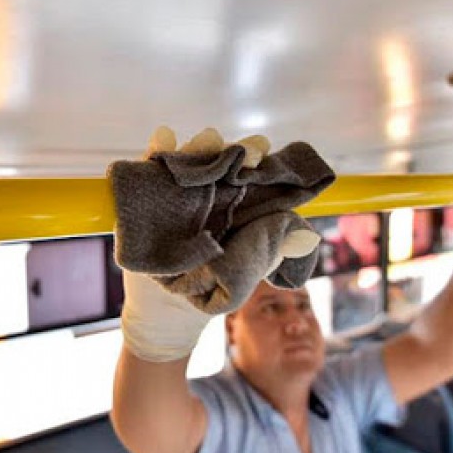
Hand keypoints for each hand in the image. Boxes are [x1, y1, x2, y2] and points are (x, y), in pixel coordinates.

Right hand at [121, 126, 317, 360]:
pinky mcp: (145, 196)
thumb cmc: (210, 284)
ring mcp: (175, 191)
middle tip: (252, 151)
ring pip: (188, 159)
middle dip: (236, 150)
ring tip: (210, 141)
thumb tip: (307, 237)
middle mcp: (206, 191)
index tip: (264, 154)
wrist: (168, 313)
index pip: (246, 172)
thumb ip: (270, 252)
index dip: (255, 159)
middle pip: (221, 160)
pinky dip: (157, 150)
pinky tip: (165, 139)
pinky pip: (149, 169)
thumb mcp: (244, 274)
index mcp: (232, 202)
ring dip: (200, 146)